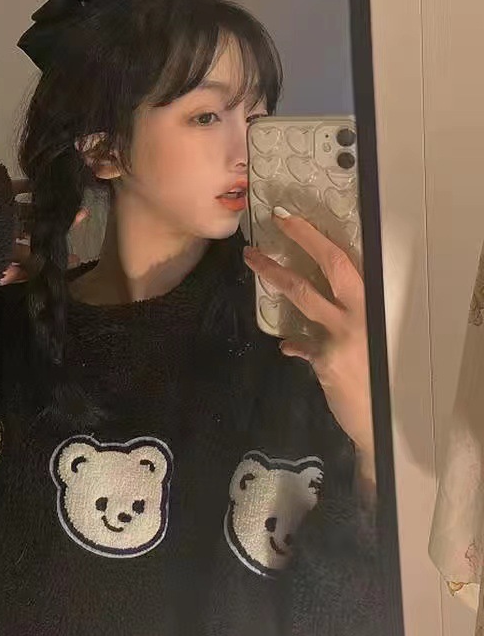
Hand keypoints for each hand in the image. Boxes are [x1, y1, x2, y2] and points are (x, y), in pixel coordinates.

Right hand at [0, 179, 87, 285]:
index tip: (76, 259)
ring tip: (72, 200)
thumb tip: (39, 272)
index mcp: (2, 256)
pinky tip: (47, 184)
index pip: (31, 262)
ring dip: (49, 207)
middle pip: (35, 235)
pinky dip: (30, 187)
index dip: (51, 261)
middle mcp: (3, 237)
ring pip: (29, 212)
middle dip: (57, 230)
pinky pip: (16, 189)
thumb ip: (14, 271)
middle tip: (83, 217)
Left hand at [242, 209, 374, 461]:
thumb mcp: (365, 343)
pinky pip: (302, 345)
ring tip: (252, 261)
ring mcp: (344, 334)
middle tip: (272, 223)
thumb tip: (302, 334)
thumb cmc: (378, 375)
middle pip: (329, 266)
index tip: (288, 219)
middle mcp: (361, 312)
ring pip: (304, 295)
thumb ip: (336, 331)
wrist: (383, 417)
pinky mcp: (328, 358)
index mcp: (370, 303)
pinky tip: (289, 347)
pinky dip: (295, 345)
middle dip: (300, 241)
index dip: (314, 237)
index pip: (343, 260)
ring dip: (275, 275)